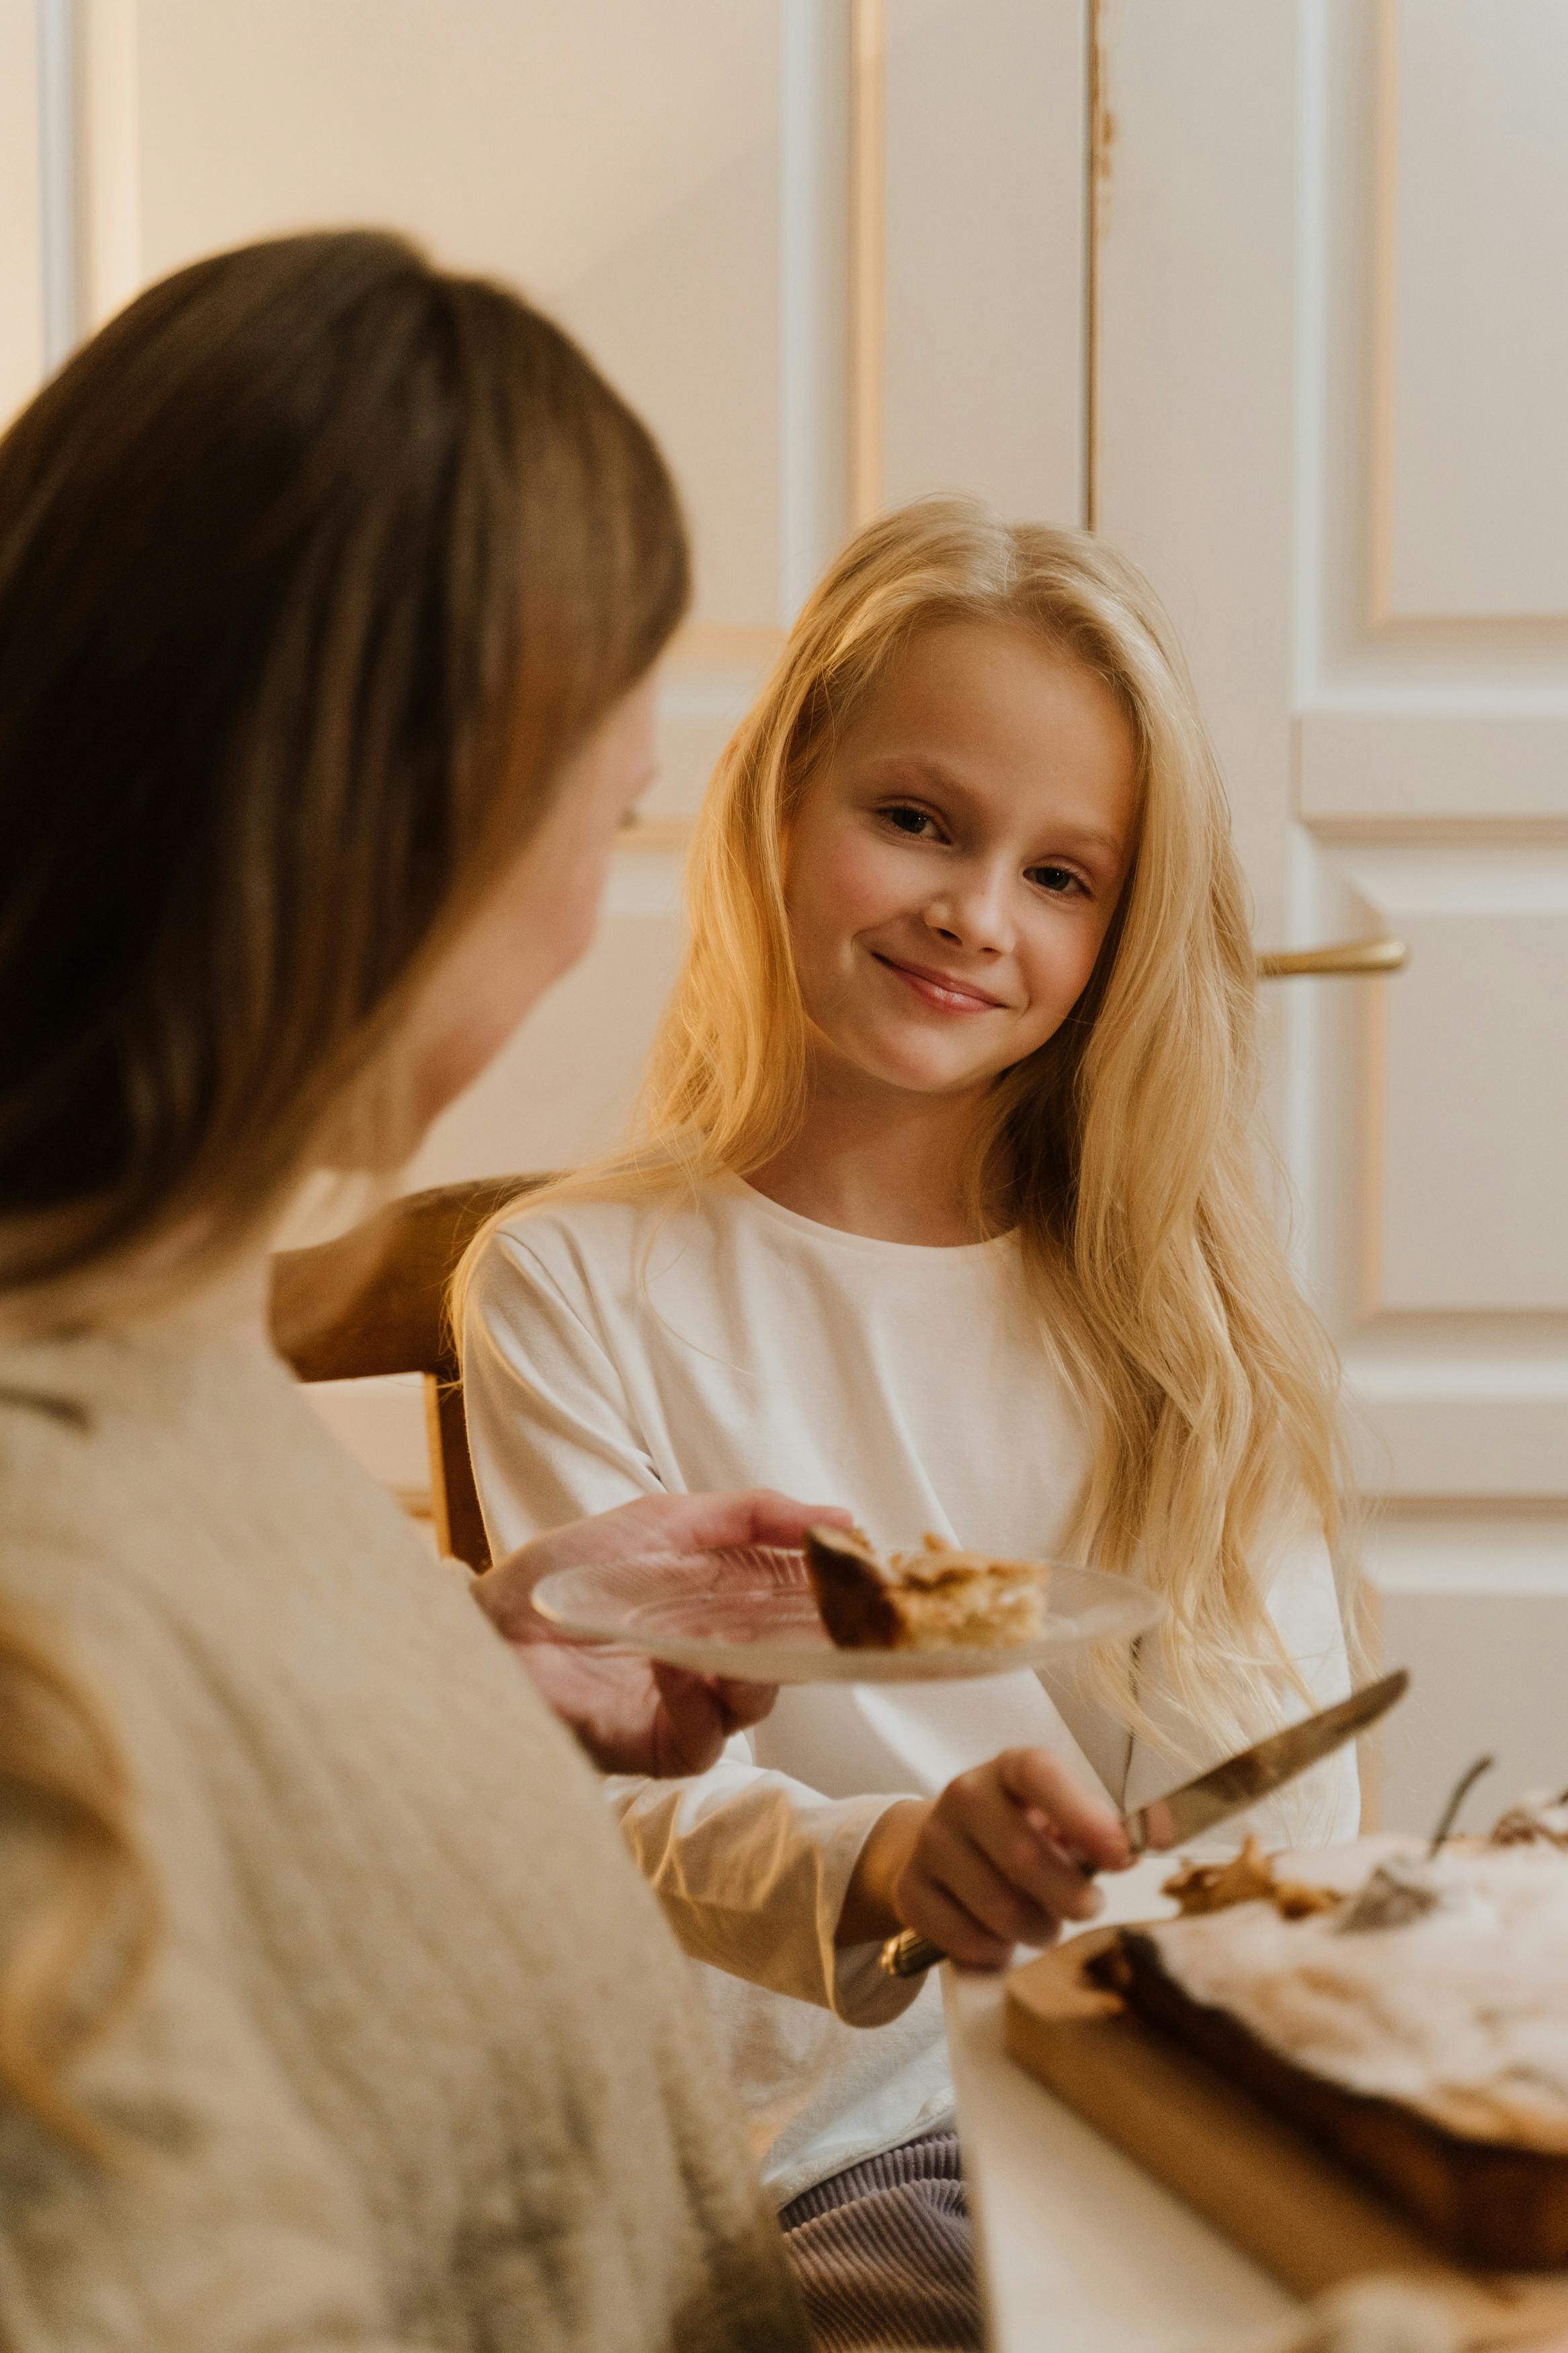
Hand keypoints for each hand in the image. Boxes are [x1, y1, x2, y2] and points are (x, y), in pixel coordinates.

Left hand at [472, 1489, 851, 1778]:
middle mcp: (716, 1654)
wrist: (490, 1627)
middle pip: (793, 1656)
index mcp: (723, 1601)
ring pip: (759, 1700)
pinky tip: (672, 1662)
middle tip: (831, 1611)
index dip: (831, 1588)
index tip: (862, 1567)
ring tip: (734, 1640)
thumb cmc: (565, 1571)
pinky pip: (706, 1738)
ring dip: (756, 1667)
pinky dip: (697, 1698)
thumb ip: (753, 1514)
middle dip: (815, 1635)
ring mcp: (690, 1703)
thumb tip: (840, 1516)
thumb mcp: (666, 1520)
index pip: (798, 1601)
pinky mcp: (659, 1746)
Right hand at [836, 1748, 1130, 1967]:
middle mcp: (963, 1795)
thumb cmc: (1024, 1835)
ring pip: (998, 1908)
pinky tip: (1001, 1939)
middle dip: (1070, 1898)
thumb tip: (1158, 1834)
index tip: (1121, 1858)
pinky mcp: (909, 1890)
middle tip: (1087, 1907)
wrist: (945, 1850)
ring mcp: (930, 1841)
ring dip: (1036, 1930)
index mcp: (1009, 1768)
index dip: (1083, 1816)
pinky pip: (964, 1940)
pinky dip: (995, 1953)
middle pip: (1023, 1857)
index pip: (1039, 1774)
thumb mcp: (1063, 1822)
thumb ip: (1107, 1832)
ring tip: (1043, 1924)